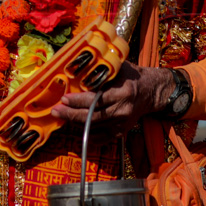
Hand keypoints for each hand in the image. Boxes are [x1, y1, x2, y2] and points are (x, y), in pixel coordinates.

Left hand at [51, 62, 177, 132]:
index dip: (79, 101)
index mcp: (122, 92)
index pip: (97, 100)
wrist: (150, 91)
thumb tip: (77, 67)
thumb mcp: (118, 67)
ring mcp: (122, 123)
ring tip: (61, 116)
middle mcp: (122, 110)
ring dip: (76, 122)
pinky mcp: (120, 132)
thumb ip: (101, 69)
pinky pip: (101, 138)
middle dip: (71, 114)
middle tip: (56, 110)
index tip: (64, 98)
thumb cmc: (130, 75)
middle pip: (93, 116)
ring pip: (94, 126)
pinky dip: (88, 135)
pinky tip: (75, 129)